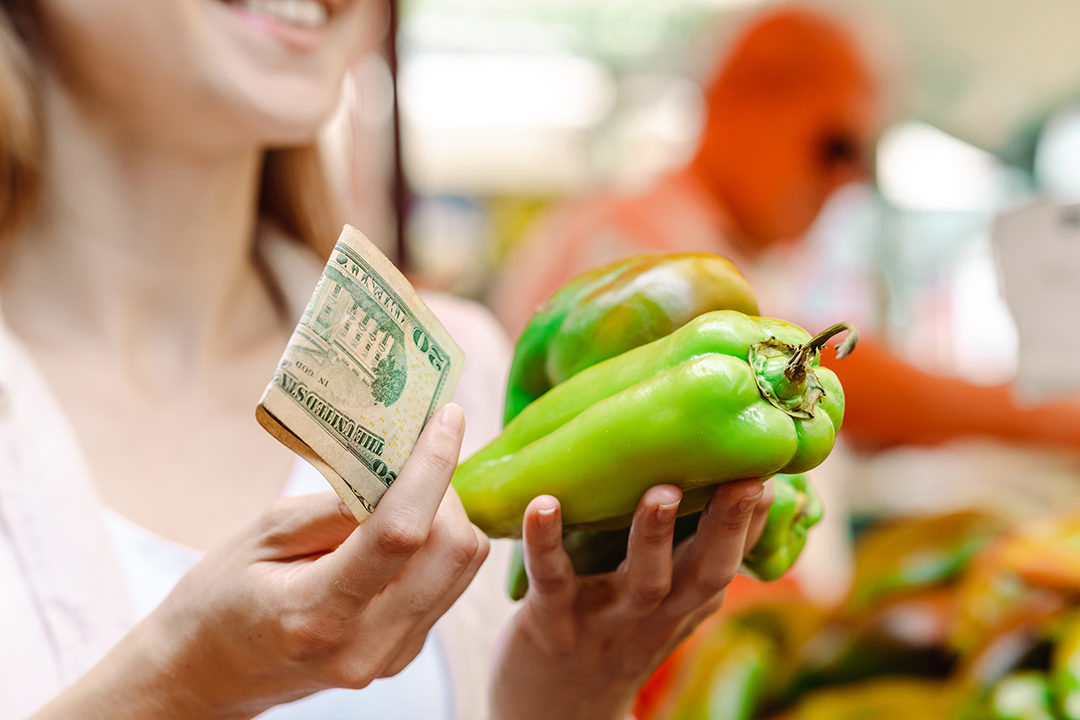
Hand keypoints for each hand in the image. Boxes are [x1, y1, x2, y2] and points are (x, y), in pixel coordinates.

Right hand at [35, 404, 487, 719]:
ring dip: (447, 515)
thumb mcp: (265, 534)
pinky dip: (437, 544)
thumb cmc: (222, 598)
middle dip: (446, 490)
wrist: (209, 674)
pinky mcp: (405, 654)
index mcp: (316, 614)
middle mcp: (366, 646)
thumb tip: (401, 470)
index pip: (400, 534)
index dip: (432, 468)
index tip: (447, 416)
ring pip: (462, 567)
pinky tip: (400, 530)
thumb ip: (338, 506)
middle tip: (416, 457)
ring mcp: (391, 657)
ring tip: (405, 492)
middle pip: (453, 551)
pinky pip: (449, 583)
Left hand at [490, 479, 772, 719]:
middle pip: (703, 573)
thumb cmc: (616, 632)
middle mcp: (655, 612)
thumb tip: (748, 496)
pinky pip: (552, 580)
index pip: (730, 559)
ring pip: (642, 580)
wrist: (557, 709)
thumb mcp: (668, 602)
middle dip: (727, 526)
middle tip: (747, 480)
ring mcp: (606, 619)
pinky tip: (543, 504)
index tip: (772, 472)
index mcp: (684, 601)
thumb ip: (696, 554)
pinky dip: (545, 542)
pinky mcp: (552, 623)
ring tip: (663, 491)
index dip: (754, 521)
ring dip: (654, 535)